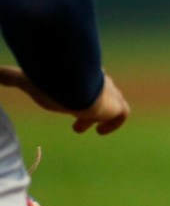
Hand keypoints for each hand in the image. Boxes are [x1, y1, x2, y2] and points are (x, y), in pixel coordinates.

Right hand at [0, 66, 128, 133]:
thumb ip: (10, 76)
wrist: (75, 88)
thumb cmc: (52, 84)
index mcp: (79, 74)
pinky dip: (114, 124)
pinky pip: (122, 115)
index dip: (77, 95)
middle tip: (77, 125)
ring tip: (88, 128)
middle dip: (90, 109)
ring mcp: (110, 93)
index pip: (83, 82)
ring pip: (110, 105)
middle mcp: (97, 81)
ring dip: (100, 117)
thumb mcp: (27, 80)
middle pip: (99, 93)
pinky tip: (100, 132)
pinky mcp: (118, 106)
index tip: (69, 109)